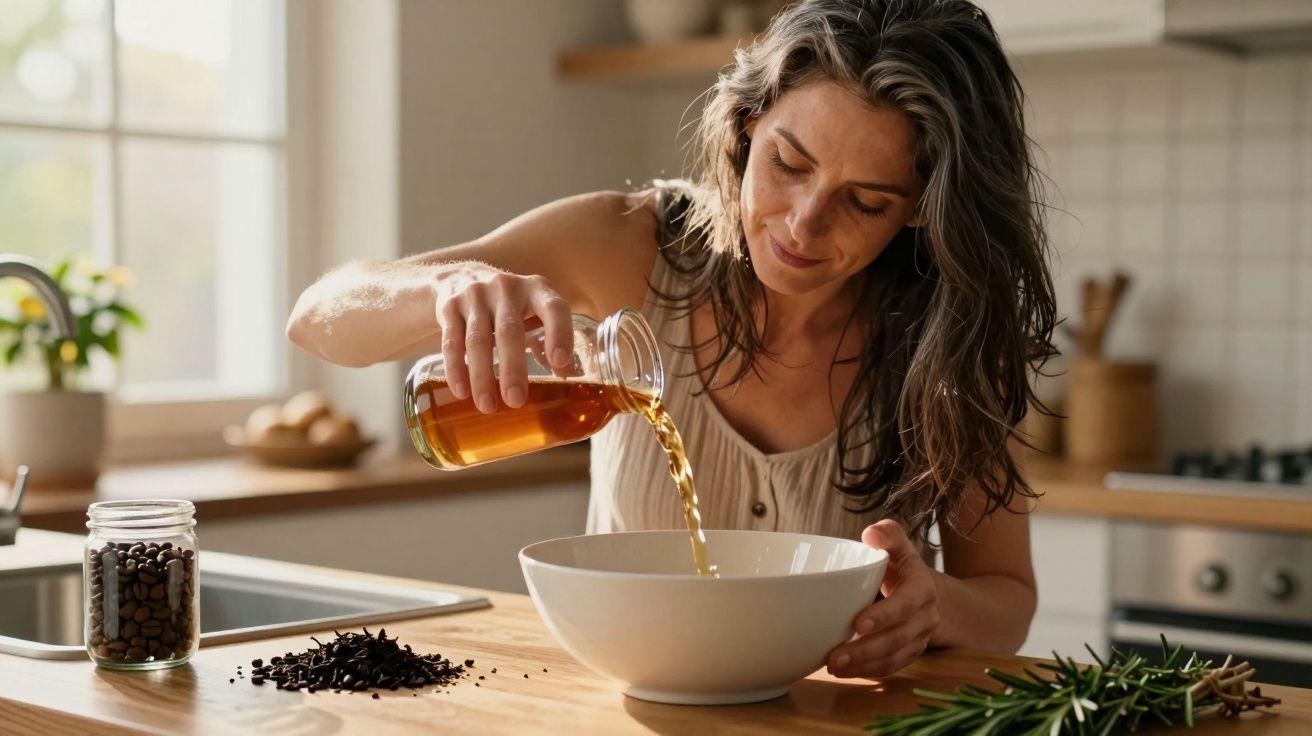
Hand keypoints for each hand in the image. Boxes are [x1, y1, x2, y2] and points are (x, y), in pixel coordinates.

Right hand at [436, 271, 573, 412]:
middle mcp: (506, 288)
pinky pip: (451, 341)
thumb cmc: (510, 304)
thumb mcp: (533, 309)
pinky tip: (462, 391)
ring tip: (488, 406)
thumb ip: (548, 338)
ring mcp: (475, 295)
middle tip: (515, 401)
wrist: (462, 277)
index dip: (560, 334)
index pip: (554, 308)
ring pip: (478, 339)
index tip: (560, 363)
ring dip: (482, 376)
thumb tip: (567, 378)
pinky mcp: (449, 306)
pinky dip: (456, 369)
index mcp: (537, 289)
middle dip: (513, 368)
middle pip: (509, 331)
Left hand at [826, 519, 940, 678]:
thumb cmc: (902, 568)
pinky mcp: (909, 655)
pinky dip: (868, 672)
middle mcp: (925, 618)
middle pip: (898, 639)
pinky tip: (844, 672)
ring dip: (863, 666)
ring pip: (894, 658)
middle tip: (834, 657)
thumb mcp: (899, 547)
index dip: (885, 615)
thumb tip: (872, 533)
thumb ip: (888, 536)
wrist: (925, 594)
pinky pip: (891, 668)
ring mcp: (919, 640)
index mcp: (922, 589)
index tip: (858, 623)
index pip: (906, 605)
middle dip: (866, 650)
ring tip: (832, 667)